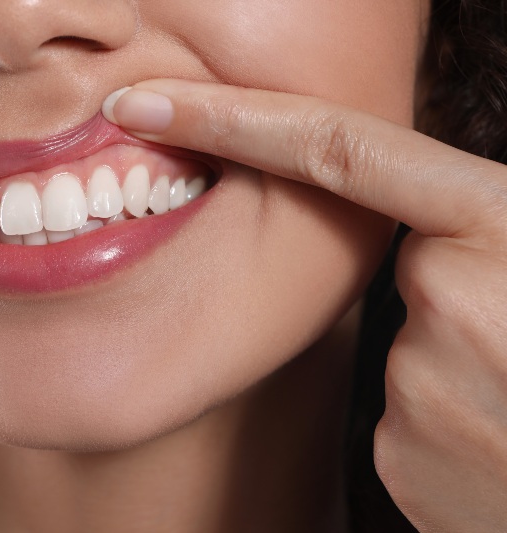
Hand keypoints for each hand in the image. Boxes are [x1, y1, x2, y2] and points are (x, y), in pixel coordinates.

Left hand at [103, 79, 506, 531]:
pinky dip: (441, 418)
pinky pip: (398, 412)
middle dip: (445, 289)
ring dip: (454, 362)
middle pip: (395, 269)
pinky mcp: (397, 453)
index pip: (329, 149)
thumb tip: (438, 234)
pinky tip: (499, 442)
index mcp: (500, 226)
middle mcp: (447, 299)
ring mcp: (418, 384)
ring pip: (402, 346)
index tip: (142, 103)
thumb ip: (488, 221)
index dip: (226, 117)